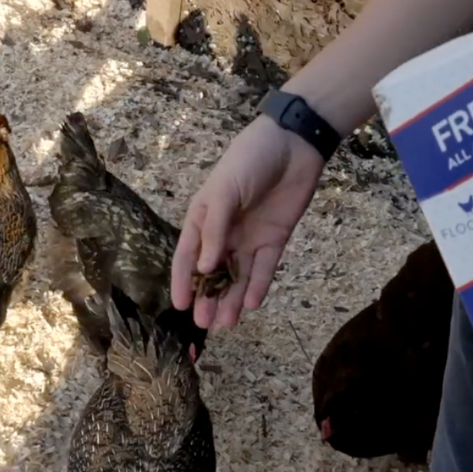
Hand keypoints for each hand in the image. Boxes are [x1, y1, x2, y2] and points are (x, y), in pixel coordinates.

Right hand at [171, 116, 326, 329]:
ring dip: (232, 299)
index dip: (183, 281)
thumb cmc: (248, 160)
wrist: (292, 145)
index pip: (188, 256)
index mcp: (203, 218)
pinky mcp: (275, 239)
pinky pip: (265, 268)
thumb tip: (206, 268)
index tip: (180, 306)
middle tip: (205, 325)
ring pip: (238, 276)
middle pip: (213, 273)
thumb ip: (214, 230)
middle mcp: (224, 233)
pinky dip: (258, 286)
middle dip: (208, 298)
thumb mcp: (224, 191)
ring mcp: (250, 237)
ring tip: (226, 323)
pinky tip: (251, 304)